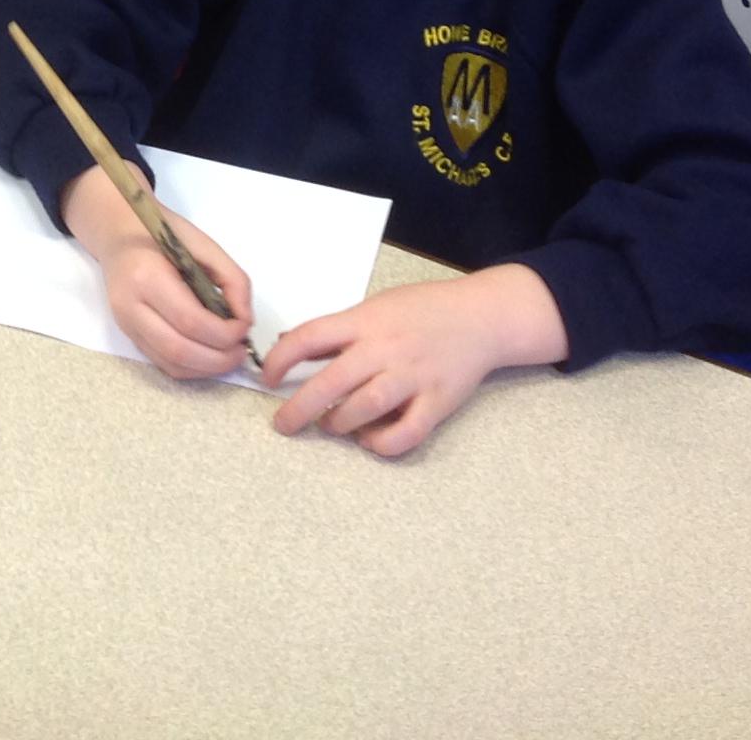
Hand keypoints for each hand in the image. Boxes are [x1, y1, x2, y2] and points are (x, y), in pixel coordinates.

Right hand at [64, 167, 253, 379]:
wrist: (119, 235)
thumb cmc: (163, 233)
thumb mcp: (204, 245)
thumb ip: (232, 279)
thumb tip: (244, 320)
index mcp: (147, 276)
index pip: (189, 320)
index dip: (223, 333)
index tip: (244, 326)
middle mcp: (130, 306)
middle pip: (178, 350)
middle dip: (218, 359)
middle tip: (241, 351)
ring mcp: (126, 324)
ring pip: (169, 364)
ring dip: (206, 368)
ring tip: (230, 356)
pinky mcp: (129, 335)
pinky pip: (163, 363)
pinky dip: (192, 368)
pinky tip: (209, 356)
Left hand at [262, 265, 565, 458]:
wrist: (481, 317)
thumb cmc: (422, 310)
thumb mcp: (375, 306)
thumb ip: (339, 329)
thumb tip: (291, 347)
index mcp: (365, 321)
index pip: (309, 338)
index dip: (281, 360)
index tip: (268, 378)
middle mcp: (385, 348)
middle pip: (331, 383)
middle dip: (298, 408)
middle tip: (282, 425)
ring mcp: (413, 376)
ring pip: (365, 409)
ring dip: (338, 423)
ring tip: (329, 425)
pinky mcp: (438, 402)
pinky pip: (406, 433)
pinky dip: (381, 443)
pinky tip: (368, 440)